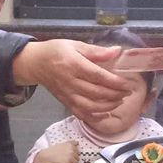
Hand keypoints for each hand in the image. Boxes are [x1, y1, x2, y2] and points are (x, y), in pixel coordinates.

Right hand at [12, 40, 130, 115]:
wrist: (36, 63)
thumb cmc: (56, 51)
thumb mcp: (75, 45)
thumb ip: (97, 51)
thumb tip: (117, 51)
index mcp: (74, 65)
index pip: (98, 76)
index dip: (114, 82)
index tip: (127, 84)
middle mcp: (70, 82)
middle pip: (96, 93)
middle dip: (115, 95)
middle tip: (127, 92)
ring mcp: (67, 94)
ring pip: (90, 106)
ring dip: (108, 107)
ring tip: (119, 101)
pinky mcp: (65, 102)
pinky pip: (81, 114)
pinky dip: (95, 117)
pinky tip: (105, 114)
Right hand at [33, 141, 79, 162]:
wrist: (45, 157)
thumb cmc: (52, 151)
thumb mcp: (62, 144)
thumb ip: (70, 144)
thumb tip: (77, 143)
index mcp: (70, 145)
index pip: (77, 150)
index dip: (73, 154)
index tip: (69, 155)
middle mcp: (71, 150)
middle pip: (78, 157)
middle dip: (73, 159)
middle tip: (65, 159)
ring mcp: (70, 157)